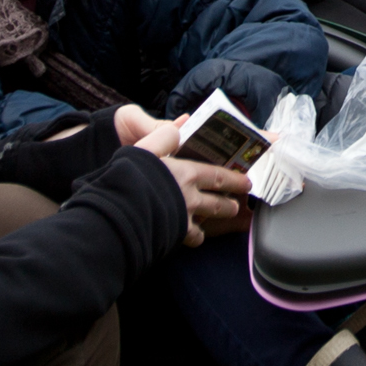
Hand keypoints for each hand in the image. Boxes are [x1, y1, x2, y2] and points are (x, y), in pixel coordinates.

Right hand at [115, 107, 256, 236]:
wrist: (121, 212)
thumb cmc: (130, 177)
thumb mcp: (144, 147)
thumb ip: (163, 136)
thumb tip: (179, 127)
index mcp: (185, 173)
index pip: (217, 174)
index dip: (233, 177)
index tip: (244, 179)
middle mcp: (190, 197)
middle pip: (219, 200)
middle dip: (231, 200)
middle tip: (239, 202)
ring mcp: (185, 218)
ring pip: (209, 220)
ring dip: (220, 217)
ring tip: (227, 215)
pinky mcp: (177, 235)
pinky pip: (194, 238)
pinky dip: (197, 237)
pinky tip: (196, 235)